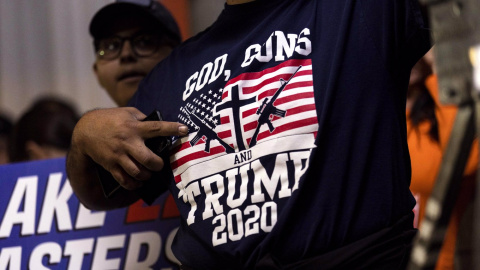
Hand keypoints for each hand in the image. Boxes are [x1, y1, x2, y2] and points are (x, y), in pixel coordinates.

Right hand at [71, 107, 187, 189]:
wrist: (84, 130)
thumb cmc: (109, 119)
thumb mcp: (127, 113)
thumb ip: (142, 119)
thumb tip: (159, 125)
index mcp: (134, 127)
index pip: (156, 128)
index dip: (172, 129)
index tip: (185, 130)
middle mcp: (127, 142)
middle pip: (148, 159)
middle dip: (158, 165)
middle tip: (160, 164)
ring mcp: (118, 156)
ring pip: (137, 172)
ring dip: (147, 175)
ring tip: (149, 173)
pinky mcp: (111, 165)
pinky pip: (125, 180)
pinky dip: (134, 185)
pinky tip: (139, 182)